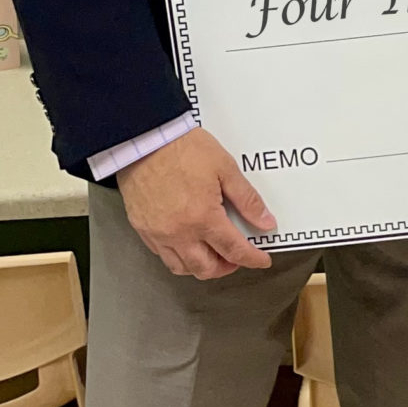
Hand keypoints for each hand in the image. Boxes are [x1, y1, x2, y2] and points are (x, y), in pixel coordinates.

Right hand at [116, 127, 276, 278]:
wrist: (146, 138)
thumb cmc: (182, 148)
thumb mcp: (225, 168)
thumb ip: (247, 200)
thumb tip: (265, 221)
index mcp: (203, 217)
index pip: (234, 250)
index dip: (253, 259)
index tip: (261, 260)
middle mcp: (179, 232)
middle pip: (206, 268)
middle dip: (226, 267)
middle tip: (237, 256)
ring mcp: (158, 233)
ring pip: (182, 267)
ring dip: (201, 266)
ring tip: (213, 254)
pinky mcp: (142, 228)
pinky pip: (162, 255)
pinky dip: (179, 256)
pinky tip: (188, 244)